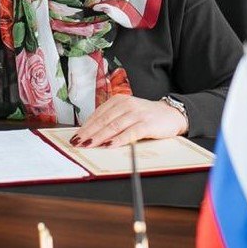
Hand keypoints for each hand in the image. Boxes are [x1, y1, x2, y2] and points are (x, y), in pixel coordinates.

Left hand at [71, 94, 187, 148]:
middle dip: (88, 133)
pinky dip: (118, 140)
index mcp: (118, 100)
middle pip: (103, 120)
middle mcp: (126, 105)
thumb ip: (111, 120)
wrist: (171, 114)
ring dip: (99, 137)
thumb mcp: (126, 113)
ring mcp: (136, 114)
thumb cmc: (145, 116)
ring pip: (113, 126)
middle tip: (77, 142)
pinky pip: (130, 133)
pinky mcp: (146, 124)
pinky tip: (110, 146)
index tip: (75, 136)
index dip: (85, 126)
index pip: (97, 114)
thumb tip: (91, 134)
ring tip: (89, 145)